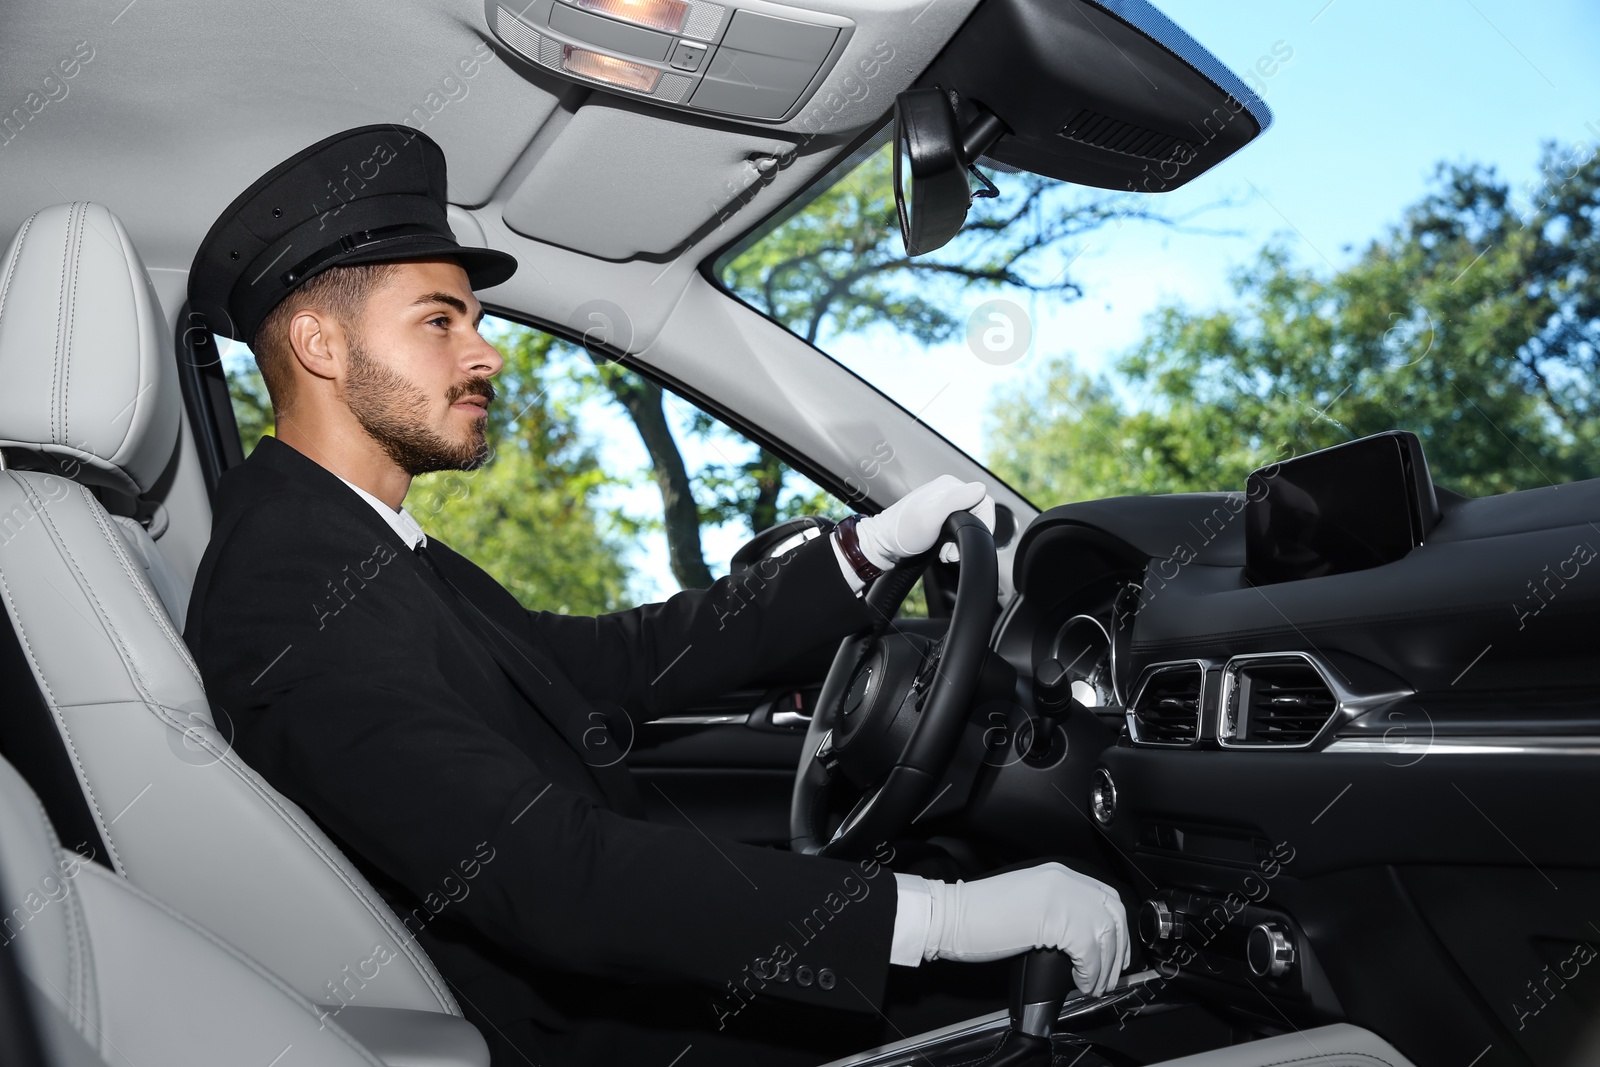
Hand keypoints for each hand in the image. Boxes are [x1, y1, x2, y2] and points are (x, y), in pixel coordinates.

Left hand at [855, 474, 995, 566]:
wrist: (883, 545)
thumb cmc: (901, 533)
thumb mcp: (931, 517)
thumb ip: (955, 501)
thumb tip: (981, 488)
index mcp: (949, 485)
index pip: (983, 500)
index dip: (982, 522)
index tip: (971, 538)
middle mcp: (948, 492)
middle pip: (978, 514)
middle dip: (969, 535)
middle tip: (952, 549)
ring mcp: (944, 505)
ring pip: (969, 524)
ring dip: (960, 542)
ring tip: (945, 551)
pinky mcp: (941, 518)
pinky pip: (959, 530)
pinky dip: (954, 543)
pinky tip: (942, 548)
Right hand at [923, 862, 1129, 995]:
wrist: (952, 916)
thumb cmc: (979, 914)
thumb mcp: (1028, 903)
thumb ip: (1056, 910)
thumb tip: (1081, 940)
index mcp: (1058, 875)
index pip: (1105, 897)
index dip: (1116, 927)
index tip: (1115, 952)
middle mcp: (1065, 881)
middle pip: (1113, 914)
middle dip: (1118, 949)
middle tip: (1111, 975)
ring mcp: (1062, 898)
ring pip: (1106, 935)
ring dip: (1105, 968)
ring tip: (1094, 986)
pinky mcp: (1056, 919)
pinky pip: (1090, 951)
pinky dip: (1090, 972)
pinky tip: (1081, 983)